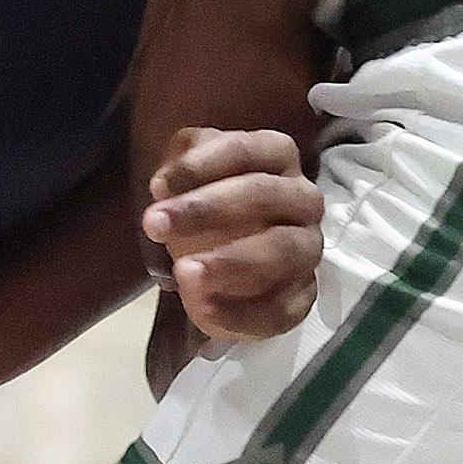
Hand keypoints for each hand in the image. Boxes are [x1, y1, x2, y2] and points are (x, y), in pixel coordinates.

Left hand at [142, 127, 323, 343]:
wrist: (224, 255)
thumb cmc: (208, 201)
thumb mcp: (192, 170)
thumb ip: (181, 164)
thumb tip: (167, 184)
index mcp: (276, 155)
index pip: (243, 151)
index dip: (199, 166)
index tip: (156, 185)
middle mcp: (302, 198)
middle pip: (263, 195)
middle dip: (207, 209)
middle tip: (155, 224)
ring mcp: (307, 247)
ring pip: (280, 251)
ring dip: (229, 262)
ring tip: (183, 271)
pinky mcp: (304, 294)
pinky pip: (281, 308)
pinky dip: (239, 312)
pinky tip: (201, 306)